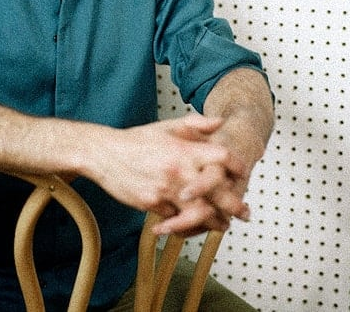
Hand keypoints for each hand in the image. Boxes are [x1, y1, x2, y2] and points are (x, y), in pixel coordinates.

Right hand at [87, 114, 250, 236]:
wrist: (105, 153)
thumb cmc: (137, 140)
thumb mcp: (168, 125)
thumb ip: (197, 124)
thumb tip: (220, 123)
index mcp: (184, 149)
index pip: (223, 157)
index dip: (237, 166)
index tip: (243, 173)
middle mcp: (179, 170)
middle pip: (218, 192)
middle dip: (235, 205)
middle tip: (244, 212)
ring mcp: (166, 190)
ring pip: (201, 214)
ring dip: (215, 222)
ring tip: (222, 224)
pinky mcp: (153, 205)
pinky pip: (176, 220)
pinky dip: (187, 225)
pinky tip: (193, 226)